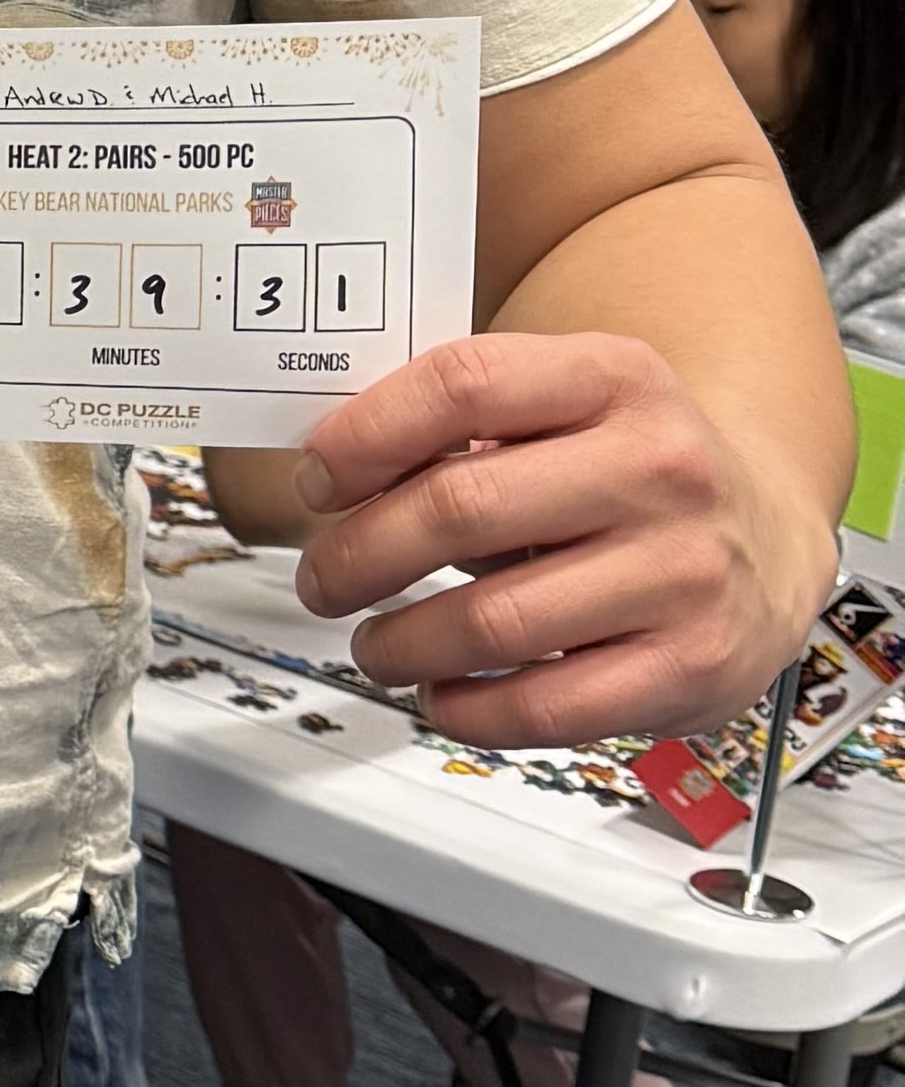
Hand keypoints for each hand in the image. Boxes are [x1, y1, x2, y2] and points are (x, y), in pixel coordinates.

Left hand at [289, 329, 833, 744]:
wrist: (768, 536)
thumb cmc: (634, 470)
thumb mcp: (568, 405)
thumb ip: (465, 421)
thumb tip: (329, 471)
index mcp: (617, 377)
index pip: (463, 385)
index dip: (365, 436)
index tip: (317, 480)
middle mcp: (662, 467)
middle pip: (461, 507)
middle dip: (359, 553)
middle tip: (323, 578)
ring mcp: (682, 570)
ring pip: (490, 621)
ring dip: (400, 642)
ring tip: (374, 644)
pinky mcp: (692, 666)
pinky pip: (545, 706)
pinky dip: (468, 709)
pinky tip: (441, 694)